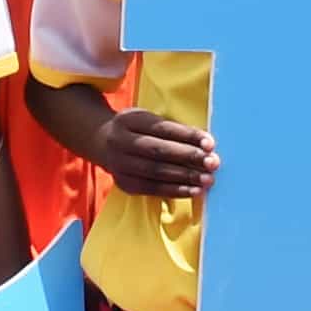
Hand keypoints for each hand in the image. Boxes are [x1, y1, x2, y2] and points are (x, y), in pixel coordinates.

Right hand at [90, 107, 217, 199]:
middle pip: (159, 150)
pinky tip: (193, 191)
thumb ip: (172, 130)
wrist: (98, 140)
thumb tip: (205, 146)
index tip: (210, 143)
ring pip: (156, 171)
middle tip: (212, 163)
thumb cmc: (135, 129)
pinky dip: (174, 190)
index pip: (163, 128)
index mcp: (130, 120)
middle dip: (188, 157)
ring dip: (185, 177)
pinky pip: (151, 188)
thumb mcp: (147, 119)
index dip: (187, 136)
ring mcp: (119, 164)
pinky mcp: (123, 182)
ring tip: (207, 180)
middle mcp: (121, 141)